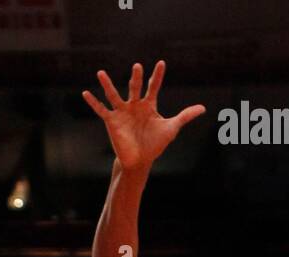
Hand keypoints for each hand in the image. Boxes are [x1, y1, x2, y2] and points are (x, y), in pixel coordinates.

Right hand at [82, 61, 204, 172]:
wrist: (139, 161)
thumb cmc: (155, 144)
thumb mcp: (171, 128)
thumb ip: (185, 116)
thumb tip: (203, 108)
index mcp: (148, 105)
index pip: (153, 87)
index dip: (157, 76)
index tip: (161, 64)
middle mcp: (134, 105)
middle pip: (135, 87)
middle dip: (136, 78)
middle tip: (138, 67)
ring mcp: (122, 112)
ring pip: (114, 95)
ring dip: (107, 84)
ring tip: (101, 72)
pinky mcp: (112, 121)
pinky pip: (101, 110)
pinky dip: (93, 102)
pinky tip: (85, 93)